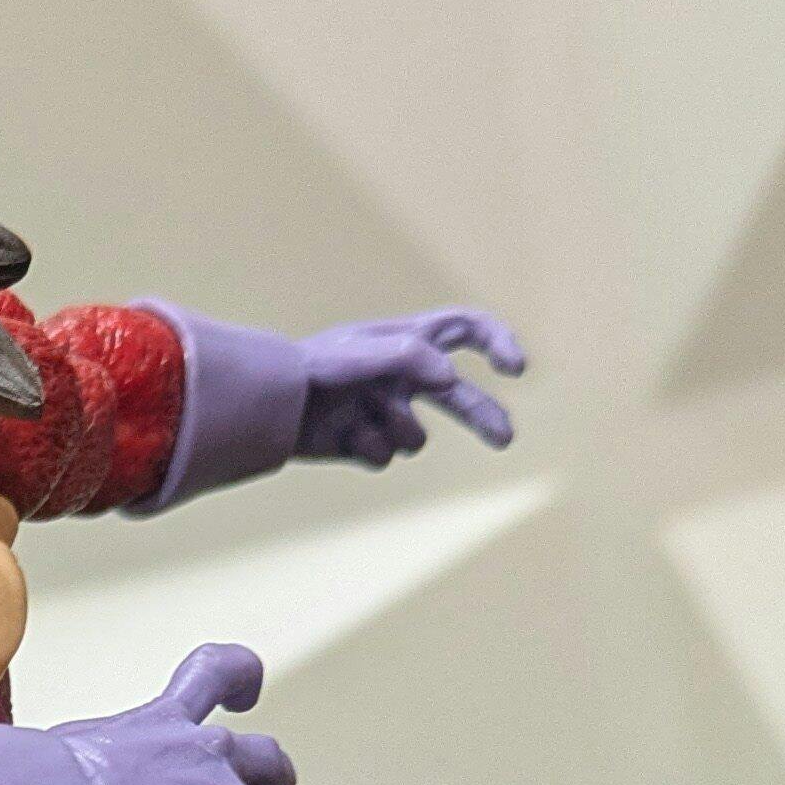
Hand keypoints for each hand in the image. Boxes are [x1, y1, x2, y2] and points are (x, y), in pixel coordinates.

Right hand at [60, 646, 294, 784]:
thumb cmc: (69, 772)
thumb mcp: (96, 734)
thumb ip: (127, 748)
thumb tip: (112, 772)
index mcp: (173, 716)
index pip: (222, 670)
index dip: (243, 678)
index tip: (245, 694)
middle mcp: (211, 754)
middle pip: (269, 761)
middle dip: (275, 778)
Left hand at [296, 311, 523, 464]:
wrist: (267, 405)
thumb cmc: (312, 367)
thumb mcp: (359, 353)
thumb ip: (407, 357)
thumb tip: (452, 377)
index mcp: (407, 341)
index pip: (465, 329)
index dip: (497, 341)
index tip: (516, 367)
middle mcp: (402, 375)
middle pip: (459, 396)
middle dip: (484, 417)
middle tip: (505, 439)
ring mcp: (385, 410)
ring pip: (416, 436)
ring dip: (396, 431)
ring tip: (361, 417)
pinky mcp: (367, 442)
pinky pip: (386, 455)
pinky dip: (368, 448)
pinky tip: (341, 436)